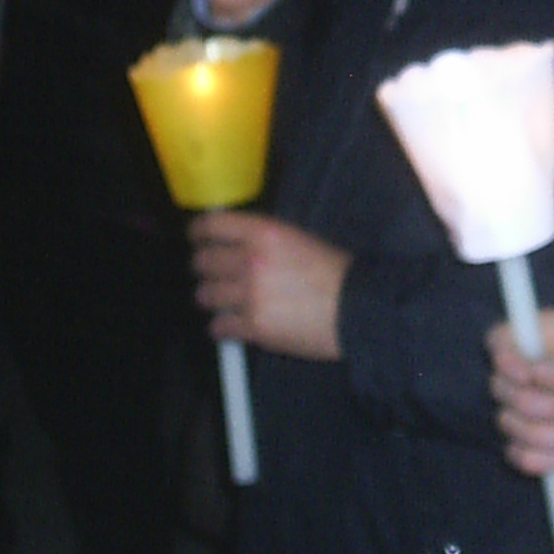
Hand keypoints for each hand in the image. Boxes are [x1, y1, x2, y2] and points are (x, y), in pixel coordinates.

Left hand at [190, 211, 348, 361]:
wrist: (356, 309)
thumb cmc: (334, 273)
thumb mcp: (298, 240)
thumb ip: (262, 240)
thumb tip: (233, 243)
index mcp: (264, 233)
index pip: (212, 226)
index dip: (198, 232)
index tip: (197, 237)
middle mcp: (251, 261)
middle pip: (202, 261)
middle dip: (204, 268)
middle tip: (211, 273)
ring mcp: (250, 295)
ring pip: (205, 295)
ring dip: (212, 297)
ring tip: (225, 300)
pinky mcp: (254, 327)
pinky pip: (218, 326)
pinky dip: (222, 327)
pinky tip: (232, 325)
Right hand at [487, 313, 553, 473]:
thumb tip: (539, 374)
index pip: (503, 337)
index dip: (504, 355)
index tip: (525, 374)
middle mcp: (540, 373)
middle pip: (498, 383)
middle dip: (519, 399)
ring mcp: (545, 410)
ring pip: (506, 421)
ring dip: (528, 432)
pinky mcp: (551, 444)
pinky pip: (520, 455)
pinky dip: (533, 458)